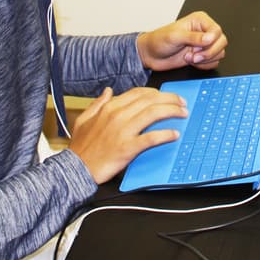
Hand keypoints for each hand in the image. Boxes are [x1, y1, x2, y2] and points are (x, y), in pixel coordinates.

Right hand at [66, 86, 188, 183]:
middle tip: (182, 103)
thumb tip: (108, 90)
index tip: (166, 96)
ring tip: (183, 113)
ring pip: (153, 114)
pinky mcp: (127, 148)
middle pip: (150, 100)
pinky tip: (174, 134)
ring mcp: (123, 131)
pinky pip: (151, 138)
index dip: (157, 92)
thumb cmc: (81, 147)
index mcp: (110, 107)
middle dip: (170, 99)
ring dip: (172, 111)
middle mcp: (118, 115)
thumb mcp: (84, 119)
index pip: (139, 93)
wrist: (76, 169)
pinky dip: (165, 135)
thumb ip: (98, 103)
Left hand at [136, 11, 227, 71]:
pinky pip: (213, 62)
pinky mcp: (202, 55)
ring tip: (189, 58)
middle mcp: (204, 31)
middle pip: (221, 42)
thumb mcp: (174, 36)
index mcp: (200, 20)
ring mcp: (204, 44)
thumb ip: (193, 37)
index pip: (217, 30)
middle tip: (194, 55)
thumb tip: (209, 38)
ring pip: (219, 53)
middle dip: (208, 52)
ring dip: (205, 59)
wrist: (151, 55)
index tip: (199, 46)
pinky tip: (191, 61)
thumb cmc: (159, 41)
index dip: (211, 41)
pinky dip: (204, 65)